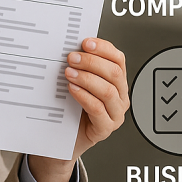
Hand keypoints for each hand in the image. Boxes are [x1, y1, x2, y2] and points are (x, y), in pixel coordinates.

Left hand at [28, 37, 128, 181]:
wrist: (62, 139)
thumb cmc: (69, 109)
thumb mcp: (75, 83)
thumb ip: (78, 67)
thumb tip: (69, 46)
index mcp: (116, 82)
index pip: (118, 60)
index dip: (104, 49)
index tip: (85, 42)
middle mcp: (120, 97)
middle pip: (114, 74)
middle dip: (92, 62)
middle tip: (72, 58)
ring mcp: (115, 114)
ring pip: (109, 91)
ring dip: (88, 78)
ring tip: (69, 73)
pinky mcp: (105, 128)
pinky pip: (99, 110)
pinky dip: (85, 97)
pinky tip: (72, 89)